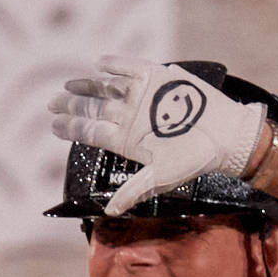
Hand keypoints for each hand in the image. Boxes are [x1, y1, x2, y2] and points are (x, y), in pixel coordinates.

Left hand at [45, 59, 269, 212]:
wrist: (225, 136)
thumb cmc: (194, 160)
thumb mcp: (161, 178)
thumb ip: (134, 190)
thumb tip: (110, 212)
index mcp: (127, 140)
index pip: (91, 131)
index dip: (71, 127)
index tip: (53, 124)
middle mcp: (130, 117)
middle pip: (94, 108)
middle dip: (72, 105)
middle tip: (52, 102)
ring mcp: (142, 96)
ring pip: (106, 88)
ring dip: (87, 85)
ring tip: (69, 84)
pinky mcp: (158, 78)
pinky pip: (131, 68)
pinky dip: (116, 65)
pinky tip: (100, 64)